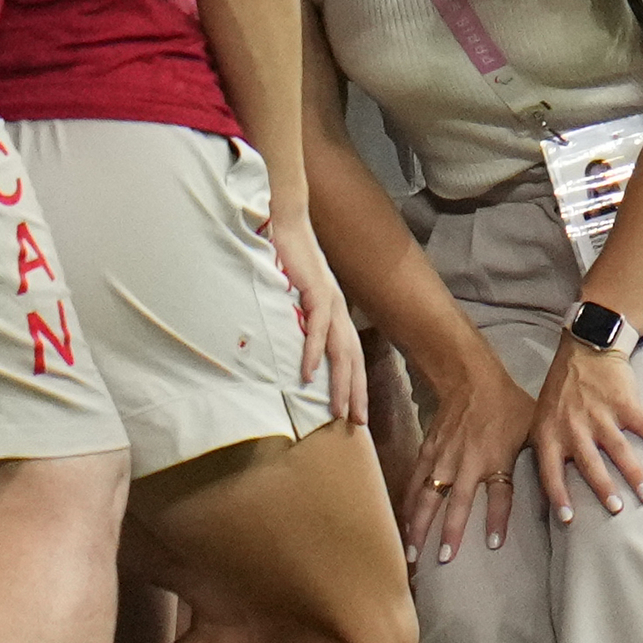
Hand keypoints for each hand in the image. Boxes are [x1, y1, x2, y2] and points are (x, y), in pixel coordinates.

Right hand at [272, 212, 365, 430]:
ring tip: (338, 411)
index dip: (356, 385)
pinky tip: (309, 375)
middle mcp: (338, 309)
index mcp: (336, 312)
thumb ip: (299, 317)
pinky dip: (314, 353)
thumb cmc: (286, 257)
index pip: (351, 355)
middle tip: (357, 423)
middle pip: (353, 359)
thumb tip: (292, 346)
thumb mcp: (294, 295)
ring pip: (341, 350)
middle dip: (356, 393)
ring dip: (340, 382)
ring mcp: (329, 300)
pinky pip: (317, 328)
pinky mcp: (314, 289)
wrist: (286, 220)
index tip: (356, 414)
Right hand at [407, 347, 534, 563]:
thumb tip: (559, 488)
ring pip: (428, 496)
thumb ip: (540, 459)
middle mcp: (467, 461)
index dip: (496, 519)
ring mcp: (443, 457)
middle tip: (443, 560)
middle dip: (449, 532)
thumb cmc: (508, 405)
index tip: (493, 544)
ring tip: (412, 552)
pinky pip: (415, 482)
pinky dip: (408, 504)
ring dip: (419, 525)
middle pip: (456, 502)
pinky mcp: (427, 451)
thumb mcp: (532, 428)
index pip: (499, 494)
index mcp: (496, 457)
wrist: (471, 378)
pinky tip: (404, 523)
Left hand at [531, 333, 642, 524]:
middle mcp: (573, 426)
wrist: (585, 348)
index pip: (550, 472)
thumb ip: (548, 449)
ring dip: (635, 474)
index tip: (569, 519)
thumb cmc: (562, 390)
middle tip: (617, 509)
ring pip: (619, 450)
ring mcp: (600, 414)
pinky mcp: (624, 402)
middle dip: (604, 489)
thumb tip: (549, 491)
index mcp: (549, 433)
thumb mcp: (542, 417)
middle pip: (590, 465)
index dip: (558, 496)